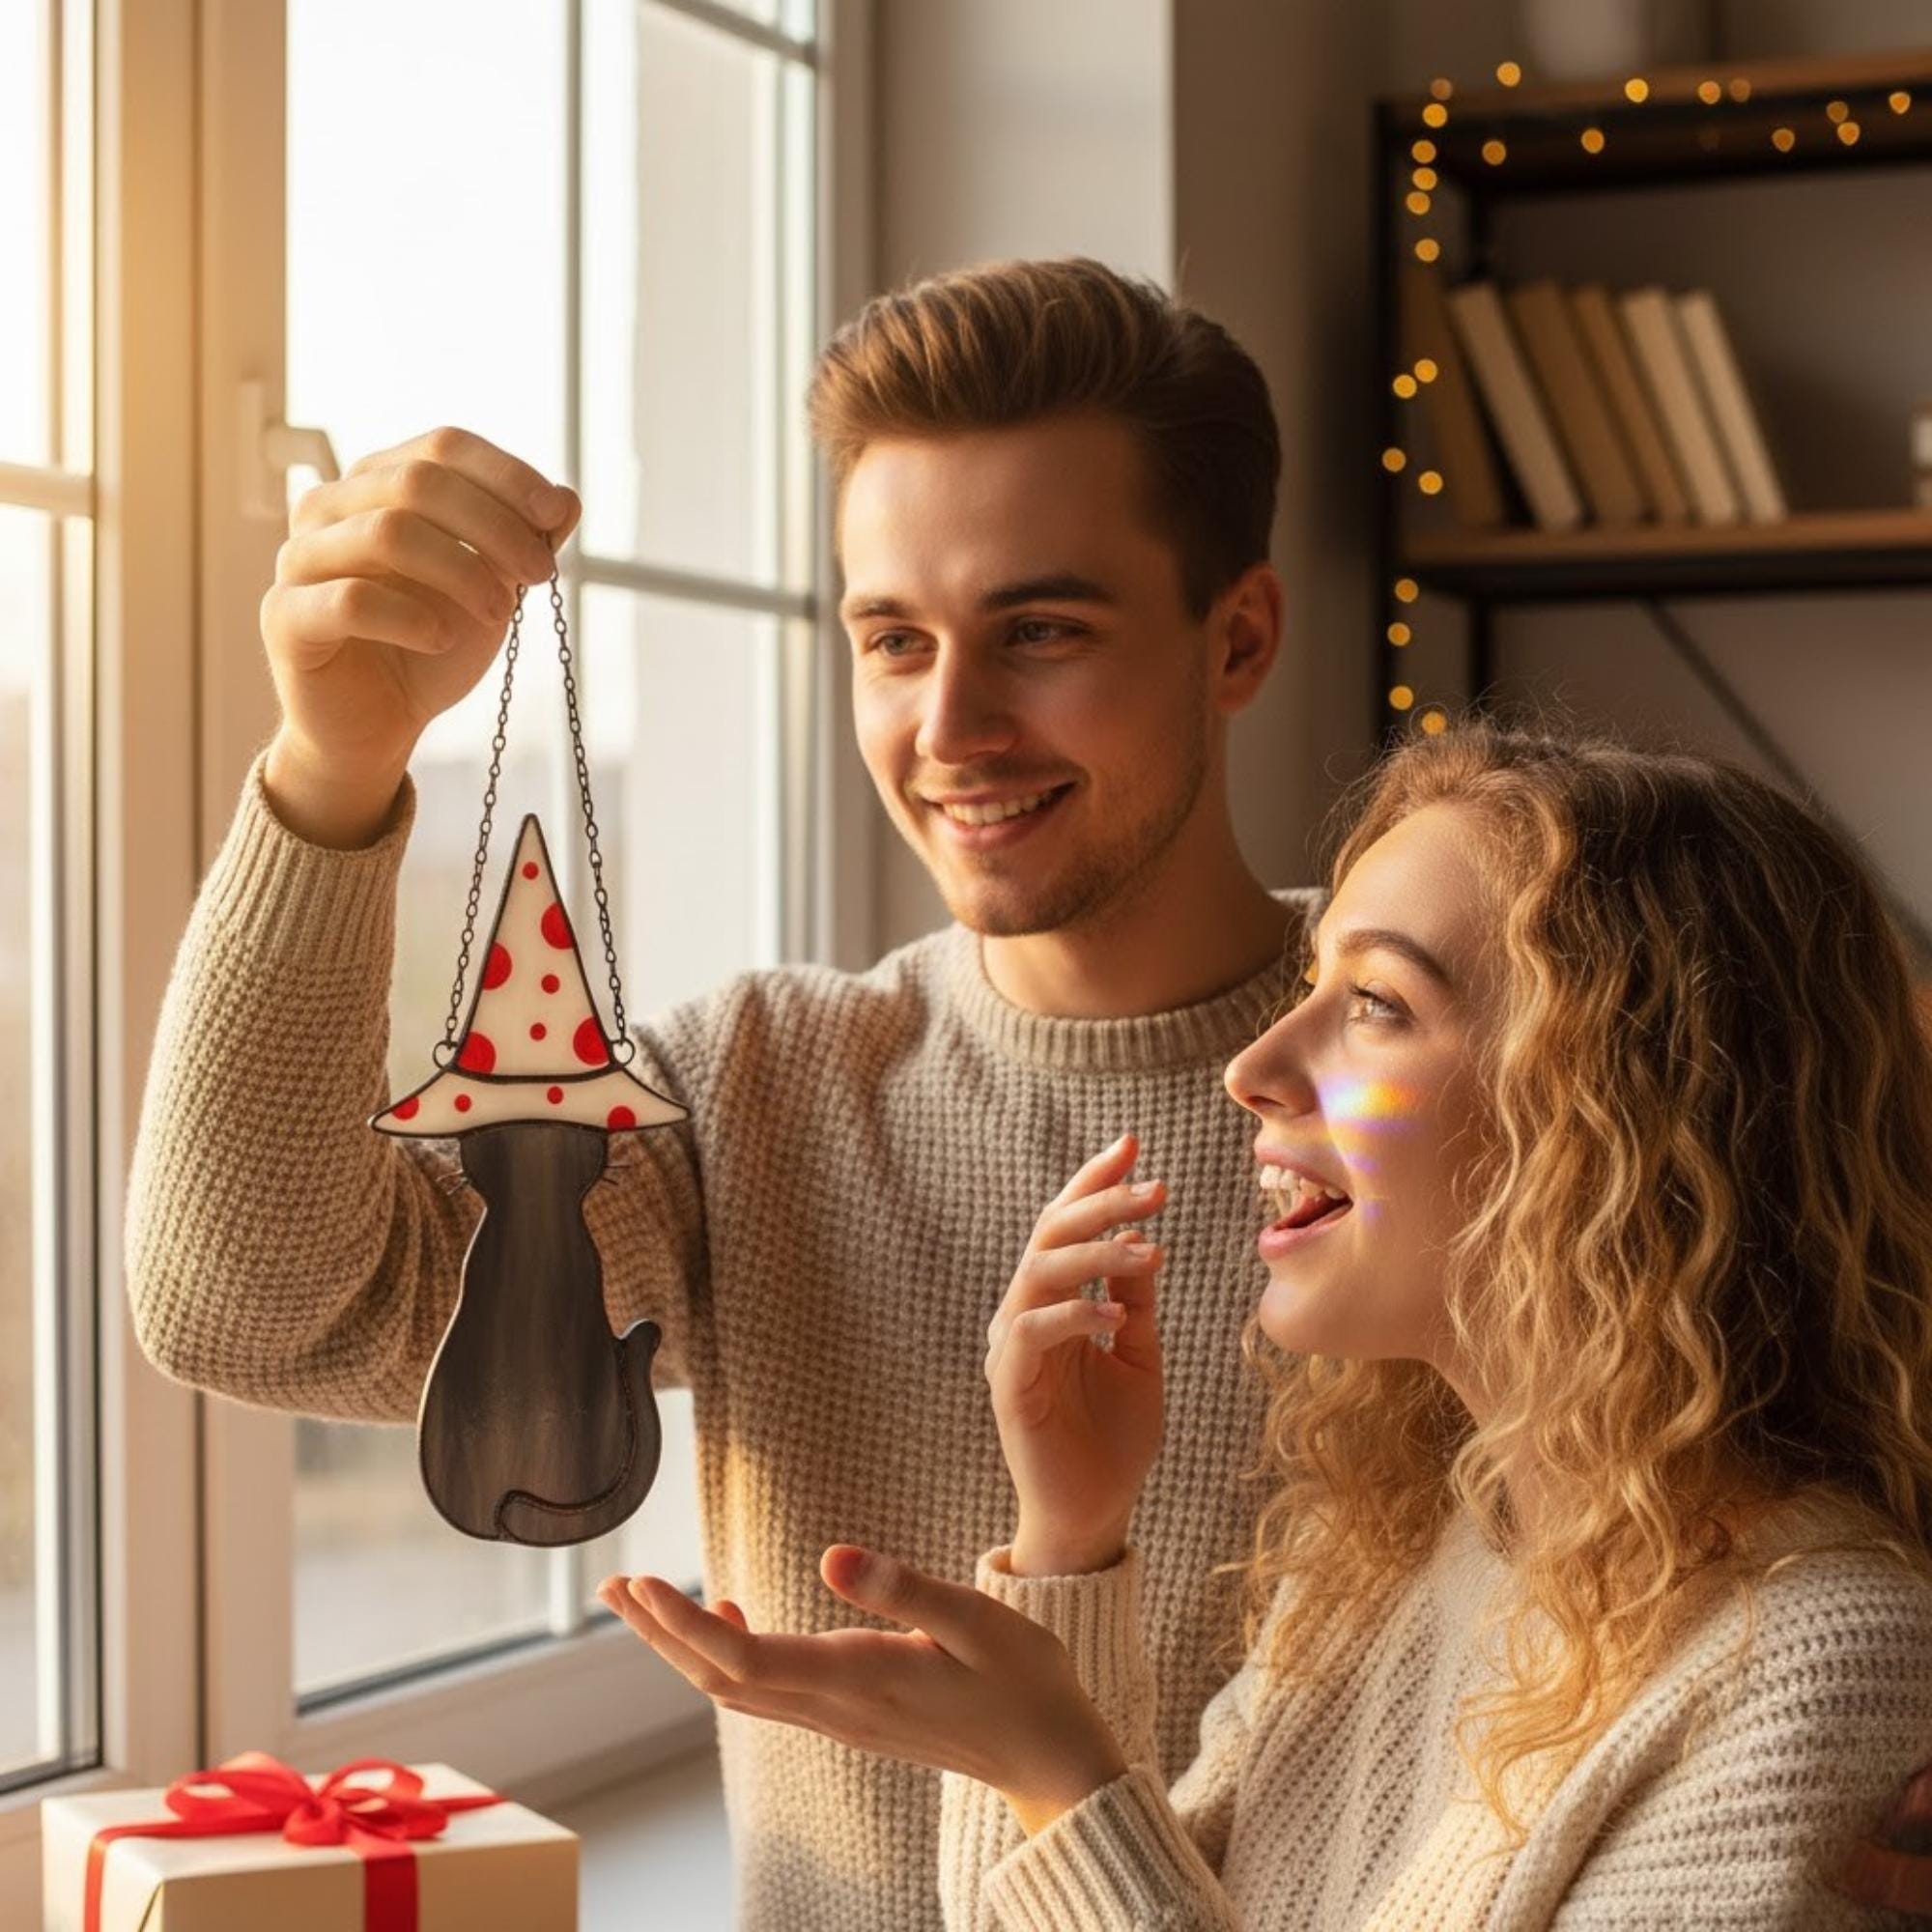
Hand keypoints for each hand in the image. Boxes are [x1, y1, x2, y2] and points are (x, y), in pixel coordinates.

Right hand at [260, 425, 581, 795]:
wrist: (379, 723)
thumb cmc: (431, 644)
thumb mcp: (491, 587)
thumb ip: (522, 542)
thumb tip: (567, 499)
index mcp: (377, 484)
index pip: (442, 447)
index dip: (505, 474)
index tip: (555, 514)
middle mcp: (330, 508)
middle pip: (418, 481)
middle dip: (494, 525)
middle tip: (540, 573)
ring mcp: (300, 558)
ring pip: (386, 532)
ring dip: (461, 570)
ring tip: (500, 614)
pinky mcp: (286, 616)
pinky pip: (351, 599)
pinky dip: (411, 617)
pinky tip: (442, 639)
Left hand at [596, 1546, 1129, 1834]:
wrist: (1053, 1760)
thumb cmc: (1025, 1681)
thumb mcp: (979, 1619)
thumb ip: (904, 1589)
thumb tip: (831, 1556)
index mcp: (858, 1677)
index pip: (744, 1657)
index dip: (685, 1623)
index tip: (645, 1583)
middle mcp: (835, 1705)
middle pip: (720, 1677)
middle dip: (661, 1633)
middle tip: (616, 1584)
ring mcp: (840, 1717)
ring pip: (737, 1687)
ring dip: (685, 1645)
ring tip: (644, 1599)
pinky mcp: (851, 1715)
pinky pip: (768, 1691)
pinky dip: (728, 1654)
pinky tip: (729, 1615)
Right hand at [988, 1134, 1165, 1575]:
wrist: (1093, 1515)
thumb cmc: (1114, 1439)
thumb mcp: (1140, 1356)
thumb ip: (1134, 1301)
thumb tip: (1144, 1237)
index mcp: (1053, 1303)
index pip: (1066, 1226)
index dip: (1094, 1182)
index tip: (1133, 1143)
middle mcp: (1024, 1314)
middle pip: (1051, 1235)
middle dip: (1101, 1202)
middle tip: (1155, 1186)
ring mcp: (1012, 1347)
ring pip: (1040, 1273)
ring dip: (1095, 1253)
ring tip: (1149, 1247)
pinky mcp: (1009, 1385)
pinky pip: (1033, 1332)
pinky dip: (1074, 1314)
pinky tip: (1115, 1315)